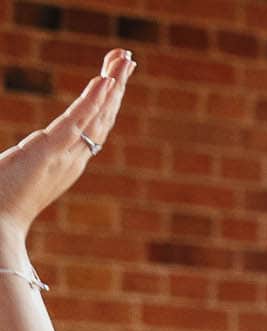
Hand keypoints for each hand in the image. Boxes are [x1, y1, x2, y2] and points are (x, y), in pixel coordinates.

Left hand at [0, 50, 133, 254]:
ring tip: (125, 59)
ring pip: (96, 115)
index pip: (93, 127)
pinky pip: (77, 121)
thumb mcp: (20, 180)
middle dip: (116, 86)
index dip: (106, 103)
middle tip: (127, 59)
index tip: (113, 79)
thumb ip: (28, 168)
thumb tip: (17, 162)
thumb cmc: (2, 209)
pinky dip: (93, 101)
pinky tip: (105, 81)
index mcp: (67, 164)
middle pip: (102, 116)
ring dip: (112, 85)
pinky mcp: (48, 151)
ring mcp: (64, 155)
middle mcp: (73, 158)